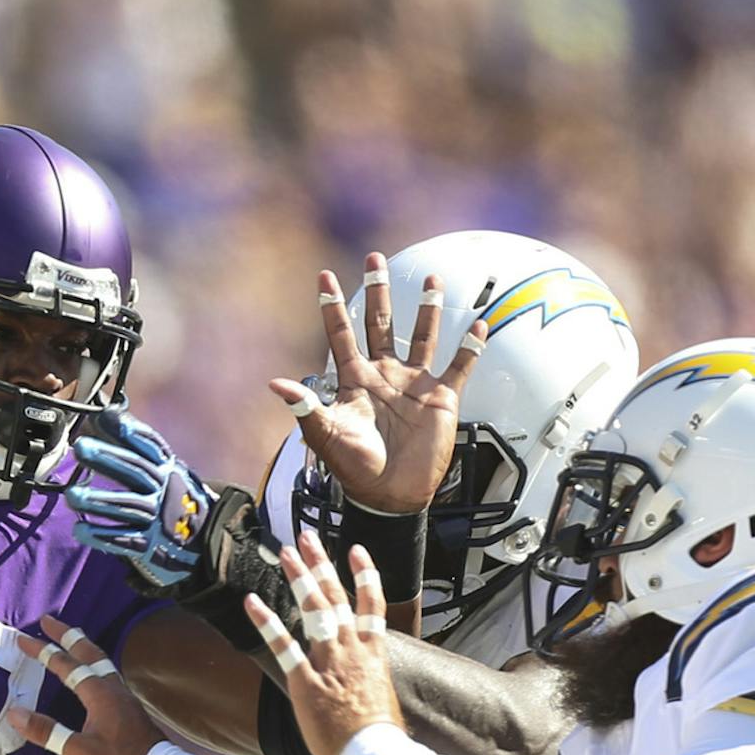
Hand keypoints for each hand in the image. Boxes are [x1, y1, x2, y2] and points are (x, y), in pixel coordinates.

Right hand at [3, 616, 165, 754]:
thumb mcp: (79, 752)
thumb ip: (47, 731)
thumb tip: (15, 713)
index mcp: (100, 694)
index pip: (67, 666)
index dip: (44, 652)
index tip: (24, 640)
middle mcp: (113, 688)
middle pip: (89, 652)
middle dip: (67, 635)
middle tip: (48, 620)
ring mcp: (123, 696)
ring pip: (100, 660)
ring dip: (82, 646)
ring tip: (69, 638)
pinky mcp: (128, 707)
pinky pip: (106, 673)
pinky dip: (92, 663)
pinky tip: (91, 672)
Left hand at [64, 410, 222, 599]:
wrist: (208, 540)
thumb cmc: (178, 499)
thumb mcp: (166, 470)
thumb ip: (136, 447)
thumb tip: (105, 413)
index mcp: (168, 469)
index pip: (150, 446)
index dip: (130, 431)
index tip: (106, 417)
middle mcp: (164, 490)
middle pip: (135, 471)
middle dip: (108, 458)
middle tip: (81, 447)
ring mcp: (158, 518)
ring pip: (127, 505)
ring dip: (99, 500)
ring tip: (72, 495)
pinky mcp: (150, 544)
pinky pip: (124, 539)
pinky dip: (102, 535)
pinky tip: (79, 530)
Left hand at [245, 532, 406, 754]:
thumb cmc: (380, 738)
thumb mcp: (382, 700)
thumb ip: (371, 682)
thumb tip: (369, 684)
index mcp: (374, 654)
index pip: (372, 604)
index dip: (365, 574)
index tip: (356, 550)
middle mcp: (353, 650)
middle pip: (336, 596)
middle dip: (321, 563)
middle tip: (307, 536)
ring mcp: (329, 663)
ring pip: (314, 609)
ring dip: (299, 578)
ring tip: (285, 552)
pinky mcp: (306, 681)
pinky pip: (284, 645)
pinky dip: (267, 622)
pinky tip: (252, 601)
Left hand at [270, 254, 487, 515]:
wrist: (390, 495)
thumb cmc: (355, 470)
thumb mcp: (326, 437)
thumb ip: (305, 408)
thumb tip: (276, 385)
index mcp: (354, 380)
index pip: (341, 334)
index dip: (332, 306)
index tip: (324, 276)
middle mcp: (384, 375)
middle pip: (380, 324)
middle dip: (377, 291)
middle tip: (376, 258)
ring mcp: (413, 384)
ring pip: (422, 336)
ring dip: (427, 309)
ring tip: (433, 280)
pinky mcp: (440, 398)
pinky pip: (460, 366)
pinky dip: (470, 347)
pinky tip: (479, 325)